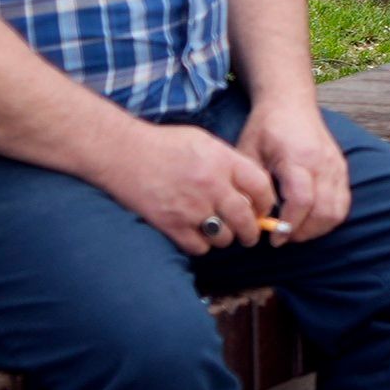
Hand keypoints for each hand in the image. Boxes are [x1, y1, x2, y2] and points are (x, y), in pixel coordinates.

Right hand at [108, 121, 276, 256]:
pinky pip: (199, 247)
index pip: (261, 187)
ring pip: (224, 237)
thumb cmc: (164, 144)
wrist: (123, 153)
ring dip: (224, 238)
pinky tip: (196, 235)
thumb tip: (248, 188)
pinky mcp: (171, 224)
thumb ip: (228, 163)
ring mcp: (191, 207)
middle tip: (249, 235)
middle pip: (245, 219)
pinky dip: (201, 245)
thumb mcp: (205, 142)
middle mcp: (211, 185)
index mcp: (223, 161)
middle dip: (251, 231)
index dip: (266, 203)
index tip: (262, 210)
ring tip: (218, 231)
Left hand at [237, 97, 353, 245]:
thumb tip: (253, 219)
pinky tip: (309, 220)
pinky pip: (343, 202)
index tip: (273, 238)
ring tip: (295, 231)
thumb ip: (251, 186)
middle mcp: (323, 163)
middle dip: (303, 232)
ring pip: (337, 210)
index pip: (302, 200)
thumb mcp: (247, 153)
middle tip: (282, 238)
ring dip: (317, 228)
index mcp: (298, 157)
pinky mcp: (342, 168)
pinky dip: (328, 218)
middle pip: (324, 211)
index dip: (288, 225)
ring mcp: (336, 165)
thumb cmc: (265, 127)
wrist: (291, 102)